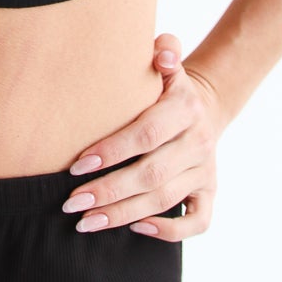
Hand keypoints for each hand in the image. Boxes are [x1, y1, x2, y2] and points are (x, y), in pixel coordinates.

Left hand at [61, 32, 225, 239]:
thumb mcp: (167, 63)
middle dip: (109, 190)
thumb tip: (162, 52)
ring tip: (86, 221)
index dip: (112, 151)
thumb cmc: (166, 86)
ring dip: (123, 214)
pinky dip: (169, 230)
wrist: (205, 105)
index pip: (146, 134)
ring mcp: (205, 171)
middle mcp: (198, 142)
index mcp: (186, 109)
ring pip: (165, 200)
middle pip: (152, 174)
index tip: (77, 165)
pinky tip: (136, 227)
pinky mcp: (209, 192)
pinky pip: (198, 221)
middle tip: (72, 202)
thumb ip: (164, 51)